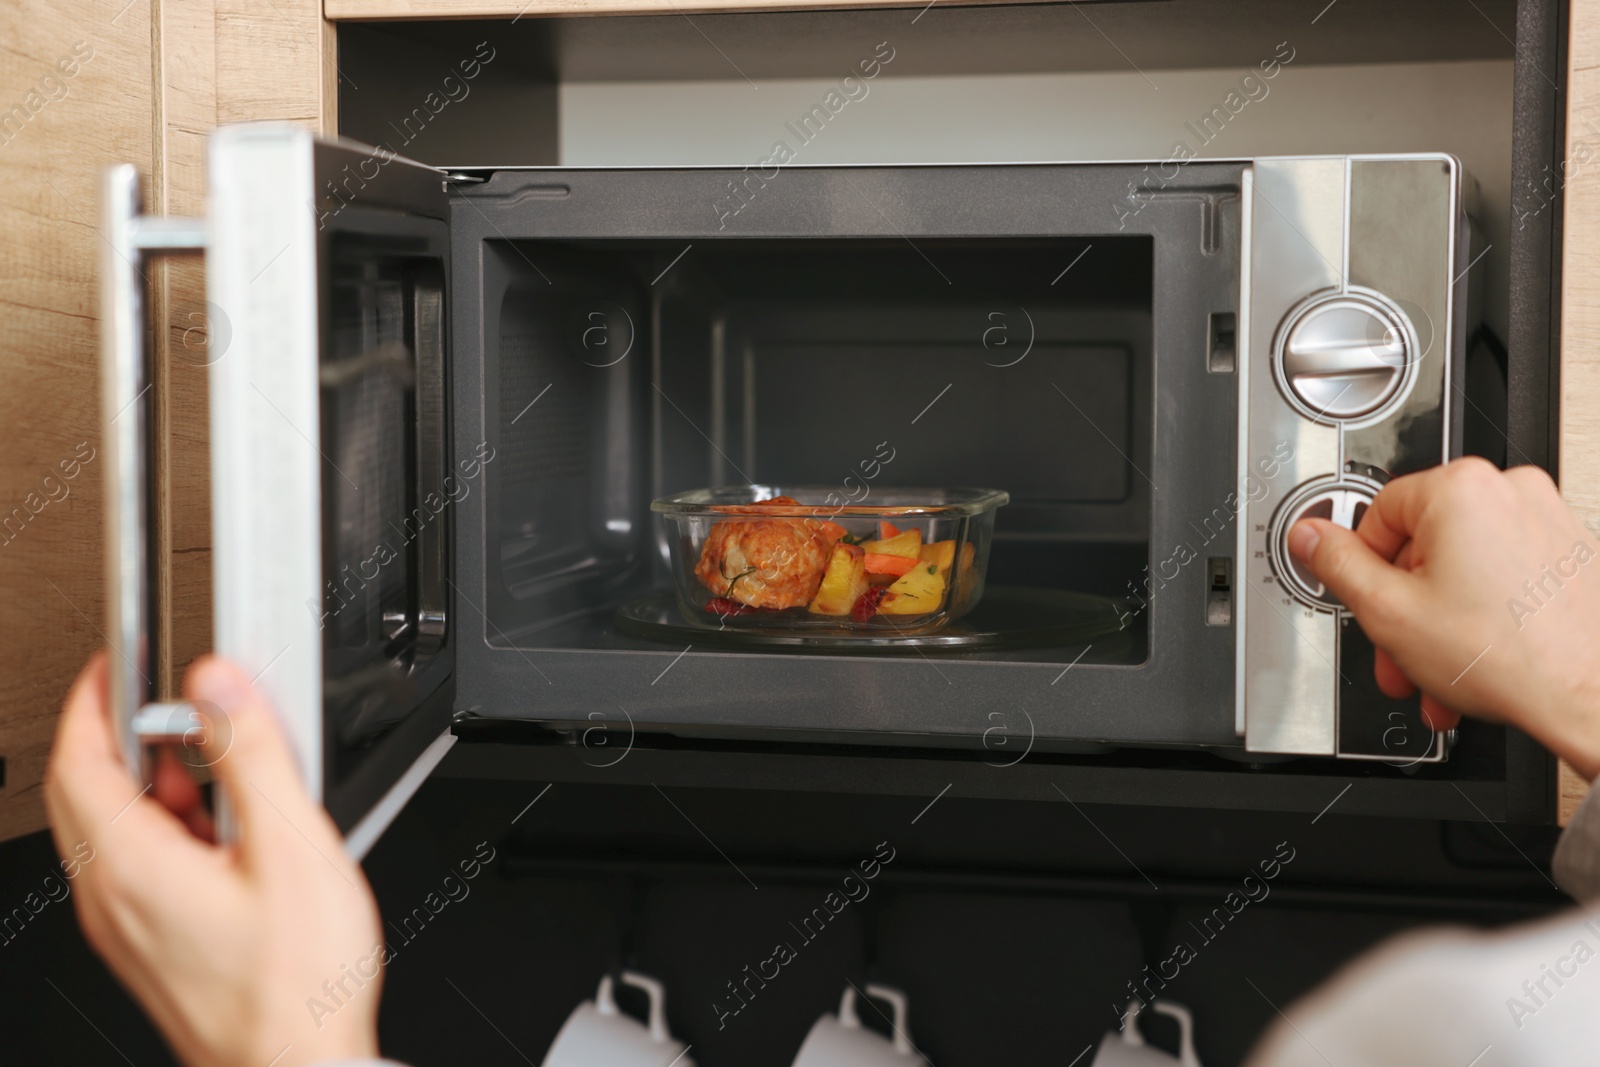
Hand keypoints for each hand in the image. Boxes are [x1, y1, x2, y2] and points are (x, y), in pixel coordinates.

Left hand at [44, 653, 384, 1066]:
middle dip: (125, 735)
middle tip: (175, 701)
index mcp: (131, 867)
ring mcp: (127, 925)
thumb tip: (219, 684)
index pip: (75, 761)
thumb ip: (253, 755)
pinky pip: (139, 864)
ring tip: (225, 770)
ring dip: (158, 783)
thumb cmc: (296, 987)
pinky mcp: (151, 943)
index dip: (92, 700)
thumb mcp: (291, 848)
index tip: (117, 663)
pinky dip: (173, 825)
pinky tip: (233, 832)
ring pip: (114, 829)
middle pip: (85, 793)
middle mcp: (112, 898)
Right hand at [1289, 458, 1599, 777]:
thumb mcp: (1387, 611)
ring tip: (1438, 671)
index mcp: (1462, 488)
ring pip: (1467, 567)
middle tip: (1398, 648)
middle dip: (1405, 607)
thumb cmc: (1511, 658)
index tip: (1365, 598)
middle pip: (1425, 545)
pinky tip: (1477, 659)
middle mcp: (1512, 491)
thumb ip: (1336, 565)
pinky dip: (1486, 614)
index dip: (1363, 566)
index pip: (1379, 512)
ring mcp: (1550, 521)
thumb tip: (1310, 535)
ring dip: (1441, 621)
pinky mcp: (1574, 554)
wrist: (1592, 699)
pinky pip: (1507, 576)